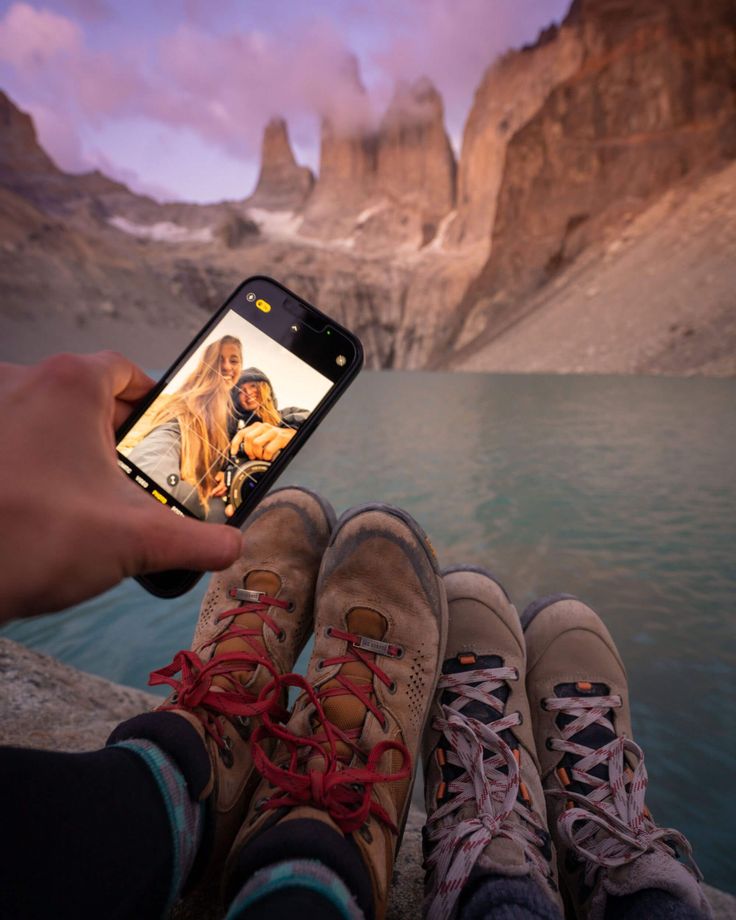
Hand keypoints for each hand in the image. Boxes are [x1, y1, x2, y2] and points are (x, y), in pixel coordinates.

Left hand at [0, 352, 242, 622]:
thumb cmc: (28, 537)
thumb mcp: (135, 541)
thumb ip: (197, 541)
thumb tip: (232, 546)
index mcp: (70, 385)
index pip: (125, 370)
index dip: (154, 399)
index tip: (167, 430)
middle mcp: (20, 383)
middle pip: (86, 397)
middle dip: (115, 435)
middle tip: (137, 475)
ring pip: (47, 422)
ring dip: (73, 453)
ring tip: (94, 499)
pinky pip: (14, 443)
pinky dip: (35, 467)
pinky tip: (47, 510)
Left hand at [230, 422, 294, 460]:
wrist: (293, 436)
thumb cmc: (275, 440)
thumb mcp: (263, 438)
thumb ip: (252, 441)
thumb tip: (240, 452)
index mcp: (257, 426)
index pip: (241, 433)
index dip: (235, 443)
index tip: (234, 453)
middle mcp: (264, 426)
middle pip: (248, 439)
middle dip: (249, 451)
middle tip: (253, 457)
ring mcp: (272, 431)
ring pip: (256, 443)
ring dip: (258, 454)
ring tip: (262, 457)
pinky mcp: (280, 437)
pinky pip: (268, 449)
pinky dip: (266, 457)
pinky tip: (269, 457)